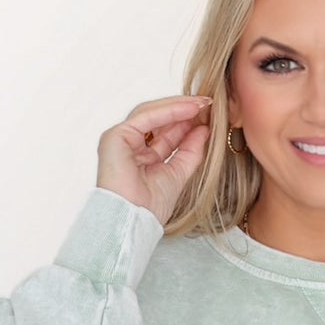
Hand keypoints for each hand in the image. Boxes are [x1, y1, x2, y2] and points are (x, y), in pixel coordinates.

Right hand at [96, 93, 213, 227]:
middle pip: (158, 119)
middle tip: (207, 104)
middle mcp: (129, 145)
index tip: (208, 115)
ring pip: (151, 113)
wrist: (134, 220)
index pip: (165, 132)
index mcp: (141, 156)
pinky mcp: (116, 136)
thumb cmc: (149, 207)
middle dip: (183, 111)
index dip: (186, 122)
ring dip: (178, 106)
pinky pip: (146, 116)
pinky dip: (169, 111)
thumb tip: (204, 130)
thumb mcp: (179, 174)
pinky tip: (190, 109)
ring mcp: (120, 139)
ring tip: (202, 104)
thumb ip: (191, 152)